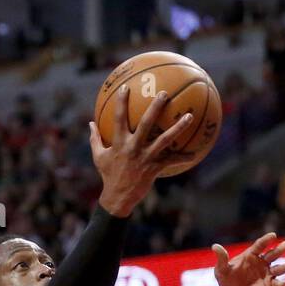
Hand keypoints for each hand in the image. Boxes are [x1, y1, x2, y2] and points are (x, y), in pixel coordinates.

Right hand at [91, 86, 195, 216]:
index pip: (119, 118)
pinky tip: (194, 153)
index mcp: (119, 142)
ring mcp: (145, 157)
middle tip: (165, 93)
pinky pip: (171, 161)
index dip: (121, 102)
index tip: (126, 87)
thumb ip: (95, 139)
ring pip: (165, 140)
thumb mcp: (99, 157)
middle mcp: (133, 147)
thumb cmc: (108, 175)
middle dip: (156, 107)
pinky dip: (183, 157)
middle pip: (147, 123)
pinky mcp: (154, 168)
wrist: (117, 198)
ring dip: (178, 127)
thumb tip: (90, 123)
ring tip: (190, 116)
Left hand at [213, 233, 284, 285]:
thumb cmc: (227, 282)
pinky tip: (282, 283)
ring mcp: (267, 274)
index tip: (273, 235)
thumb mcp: (221, 270)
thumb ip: (221, 258)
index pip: (260, 245)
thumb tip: (215, 246)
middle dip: (280, 249)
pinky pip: (276, 284)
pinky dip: (280, 283)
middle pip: (273, 254)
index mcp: (251, 256)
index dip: (266, 240)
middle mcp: (261, 263)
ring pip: (279, 268)